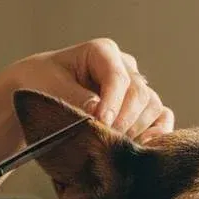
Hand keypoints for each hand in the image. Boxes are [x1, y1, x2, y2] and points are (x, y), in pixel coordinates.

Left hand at [3, 38, 174, 142]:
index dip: (112, 103)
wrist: (37, 96)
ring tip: (115, 146)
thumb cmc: (40, 86)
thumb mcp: (50, 88)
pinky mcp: (142, 108)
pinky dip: (158, 132)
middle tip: (106, 141)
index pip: (117, 77)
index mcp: (102, 52)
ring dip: (137, 129)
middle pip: (139, 93)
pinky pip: (162, 118)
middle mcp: (125, 67)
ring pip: (152, 107)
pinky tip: (145, 146)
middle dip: (124, 120)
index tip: (101, 124)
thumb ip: (75, 99)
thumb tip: (101, 114)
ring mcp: (136, 87)